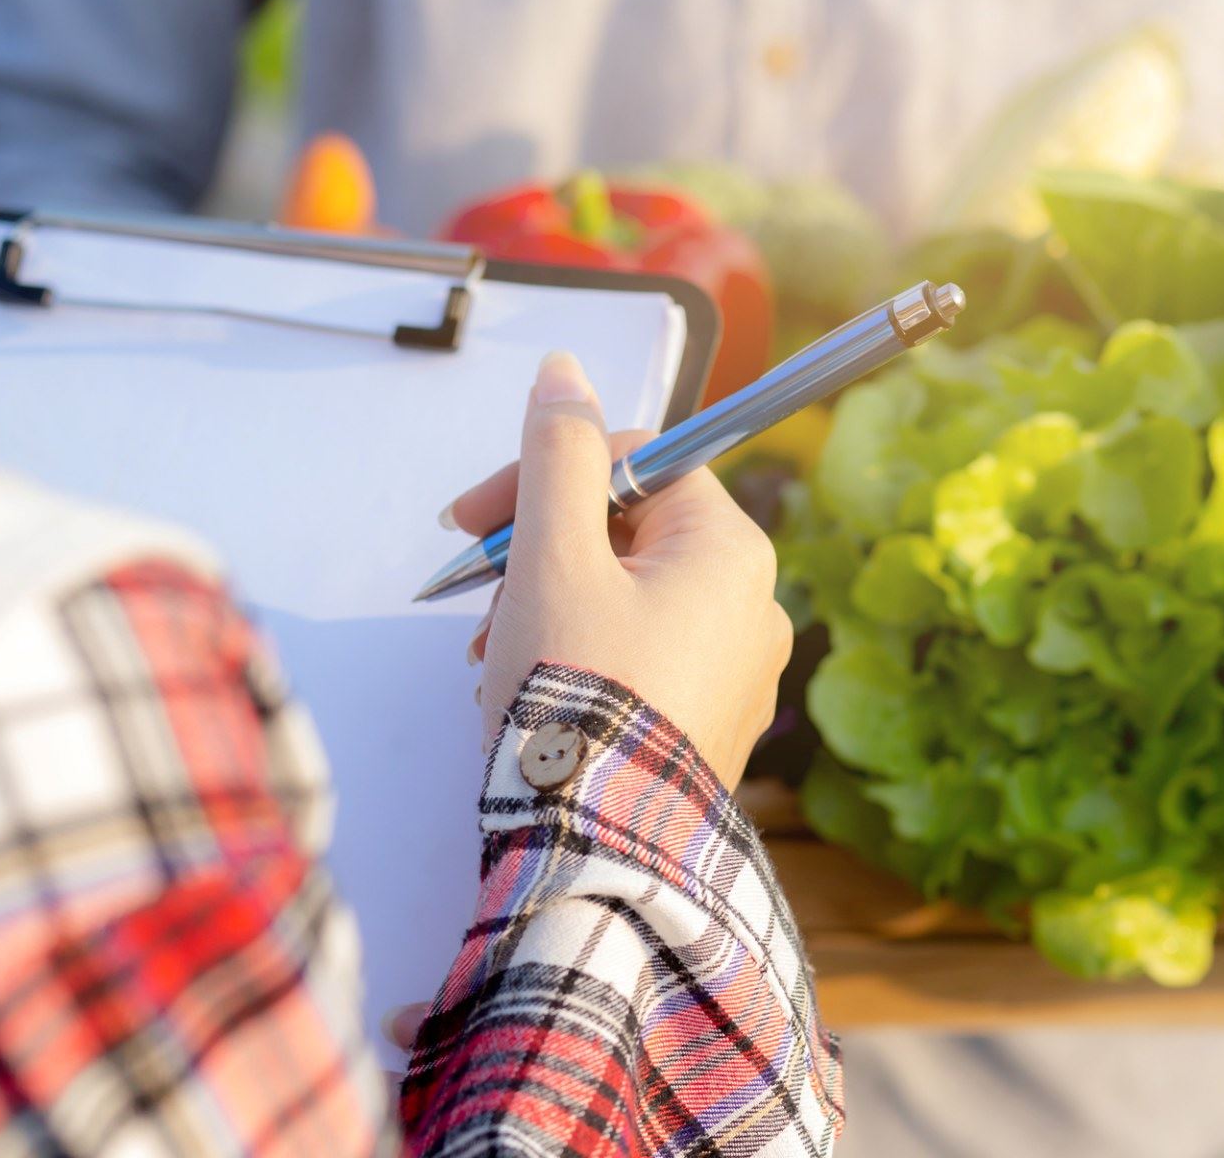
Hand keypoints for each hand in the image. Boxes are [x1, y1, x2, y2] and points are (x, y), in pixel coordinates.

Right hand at [444, 352, 790, 789]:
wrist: (600, 851)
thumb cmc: (576, 698)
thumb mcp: (552, 559)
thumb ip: (557, 456)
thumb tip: (566, 371)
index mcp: (729, 551)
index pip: (641, 462)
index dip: (548, 475)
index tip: (471, 518)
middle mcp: (752, 607)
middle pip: (631, 533)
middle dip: (541, 552)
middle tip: (479, 596)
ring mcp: (735, 675)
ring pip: (626, 599)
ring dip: (548, 607)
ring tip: (494, 656)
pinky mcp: (706, 728)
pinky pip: (639, 661)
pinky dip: (579, 660)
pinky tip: (529, 695)